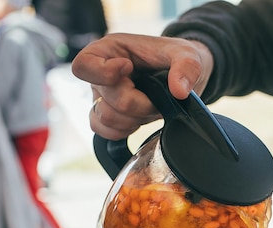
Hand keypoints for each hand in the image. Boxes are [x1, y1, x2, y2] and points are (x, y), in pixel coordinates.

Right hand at [71, 33, 213, 139]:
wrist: (182, 75)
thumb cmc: (176, 58)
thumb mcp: (189, 54)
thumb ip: (187, 67)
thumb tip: (179, 91)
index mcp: (110, 50)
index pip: (83, 65)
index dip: (104, 73)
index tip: (129, 68)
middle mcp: (100, 74)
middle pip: (106, 100)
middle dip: (138, 104)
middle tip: (156, 96)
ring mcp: (102, 97)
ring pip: (105, 119)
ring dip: (134, 119)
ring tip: (150, 107)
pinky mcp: (108, 115)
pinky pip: (103, 131)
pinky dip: (124, 131)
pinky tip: (139, 121)